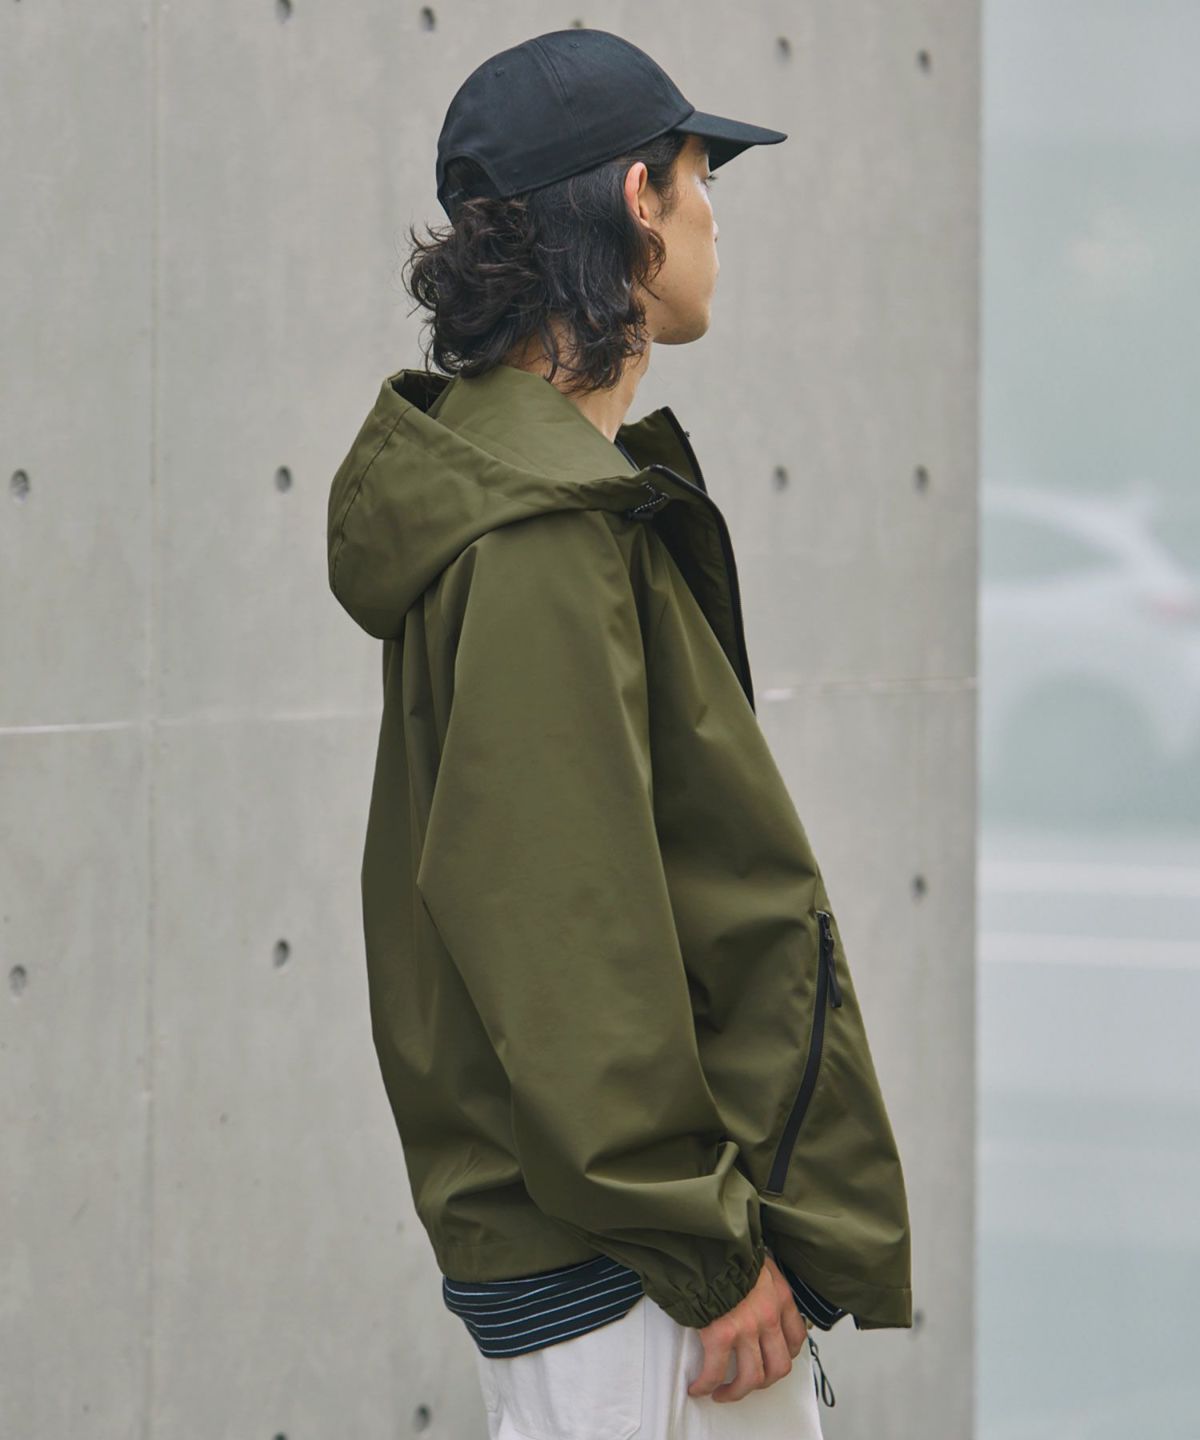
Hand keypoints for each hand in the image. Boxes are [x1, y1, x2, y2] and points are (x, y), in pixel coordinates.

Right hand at [686, 1250, 808, 1403]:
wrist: (706, 1241)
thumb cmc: (726, 1247)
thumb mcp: (757, 1261)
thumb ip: (761, 1282)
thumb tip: (750, 1295)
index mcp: (780, 1297)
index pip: (796, 1338)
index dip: (784, 1356)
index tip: (771, 1360)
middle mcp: (769, 1316)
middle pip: (778, 1366)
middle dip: (762, 1382)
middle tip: (746, 1383)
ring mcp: (746, 1328)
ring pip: (751, 1378)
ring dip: (735, 1392)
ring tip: (721, 1392)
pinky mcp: (721, 1334)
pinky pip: (715, 1372)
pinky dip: (706, 1384)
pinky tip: (698, 1387)